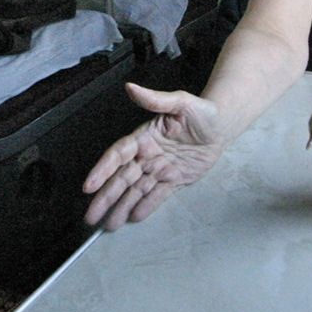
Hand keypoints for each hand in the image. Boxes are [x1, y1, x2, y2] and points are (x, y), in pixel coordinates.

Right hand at [83, 83, 225, 228]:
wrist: (223, 125)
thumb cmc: (202, 111)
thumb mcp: (181, 102)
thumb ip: (155, 99)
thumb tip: (131, 87)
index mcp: (144, 137)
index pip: (118, 155)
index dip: (102, 170)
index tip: (89, 185)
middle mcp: (147, 155)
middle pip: (121, 179)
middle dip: (105, 198)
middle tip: (90, 215)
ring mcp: (159, 169)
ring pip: (136, 191)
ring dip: (121, 207)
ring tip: (108, 224)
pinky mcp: (173, 179)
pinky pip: (157, 196)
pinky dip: (145, 207)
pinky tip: (132, 218)